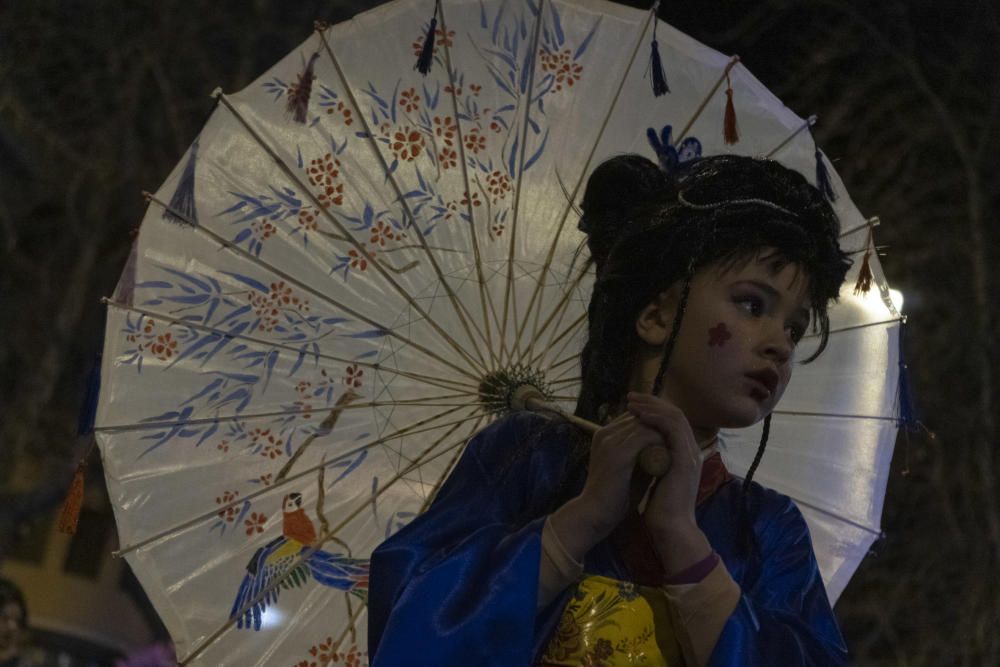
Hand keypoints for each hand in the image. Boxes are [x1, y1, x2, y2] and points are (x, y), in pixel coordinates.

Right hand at [548, 411, 669, 560]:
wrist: (595, 514)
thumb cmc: (614, 496)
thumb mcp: (630, 469)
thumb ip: (644, 454)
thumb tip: (666, 446)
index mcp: (604, 435)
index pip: (634, 417)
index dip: (655, 422)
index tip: (673, 433)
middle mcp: (605, 433)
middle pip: (640, 415)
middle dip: (662, 423)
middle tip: (681, 434)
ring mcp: (610, 440)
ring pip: (645, 423)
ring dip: (664, 431)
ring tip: (679, 442)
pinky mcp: (617, 452)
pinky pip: (646, 436)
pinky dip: (661, 441)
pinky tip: (673, 451)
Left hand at [627, 392, 712, 574]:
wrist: (672, 529)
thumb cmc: (662, 509)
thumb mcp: (657, 478)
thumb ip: (654, 462)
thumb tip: (641, 449)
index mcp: (684, 455)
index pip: (673, 422)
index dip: (654, 410)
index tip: (633, 405)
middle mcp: (691, 451)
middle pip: (676, 414)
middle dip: (652, 403)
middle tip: (632, 397)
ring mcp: (690, 454)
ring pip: (675, 417)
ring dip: (652, 407)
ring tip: (633, 403)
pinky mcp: (684, 459)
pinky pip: (673, 429)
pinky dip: (656, 419)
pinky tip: (640, 416)